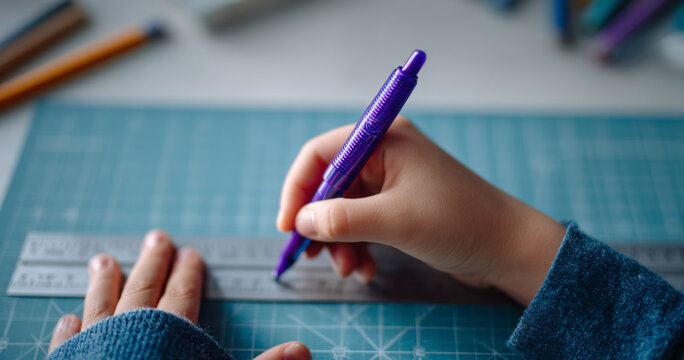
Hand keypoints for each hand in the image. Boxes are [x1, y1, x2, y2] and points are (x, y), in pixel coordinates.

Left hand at [48, 230, 311, 359]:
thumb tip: (303, 350)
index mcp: (169, 335)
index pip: (182, 295)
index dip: (188, 273)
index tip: (189, 253)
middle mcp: (130, 334)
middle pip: (143, 290)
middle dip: (152, 263)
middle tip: (155, 238)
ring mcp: (95, 349)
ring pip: (100, 307)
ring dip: (104, 283)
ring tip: (102, 261)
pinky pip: (66, 346)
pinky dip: (67, 332)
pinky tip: (67, 319)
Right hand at [276, 116, 565, 304]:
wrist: (507, 248)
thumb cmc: (458, 222)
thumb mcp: (394, 221)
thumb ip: (342, 218)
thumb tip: (301, 221)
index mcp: (384, 139)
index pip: (321, 153)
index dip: (298, 188)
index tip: (288, 225)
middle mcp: (384, 154)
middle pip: (329, 184)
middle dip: (320, 223)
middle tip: (314, 256)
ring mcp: (391, 181)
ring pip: (343, 208)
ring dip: (339, 241)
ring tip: (350, 269)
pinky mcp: (398, 206)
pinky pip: (361, 222)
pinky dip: (357, 246)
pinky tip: (365, 269)